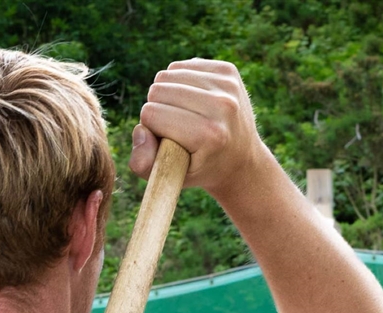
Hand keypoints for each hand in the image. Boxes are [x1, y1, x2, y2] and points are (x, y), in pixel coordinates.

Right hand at [128, 59, 270, 200]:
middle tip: (176, 128)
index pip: (151, 113)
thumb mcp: (169, 178)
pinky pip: (182, 66)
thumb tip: (141, 129)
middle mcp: (222, 106)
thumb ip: (142, 164)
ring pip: (167, 75)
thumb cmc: (200, 169)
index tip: (169, 141)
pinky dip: (180, 82)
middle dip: (158, 109)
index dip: (152, 128)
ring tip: (183, 115)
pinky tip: (192, 101)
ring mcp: (228, 85)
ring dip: (167, 95)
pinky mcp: (229, 71)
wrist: (241, 159)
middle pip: (158, 90)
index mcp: (208, 134)